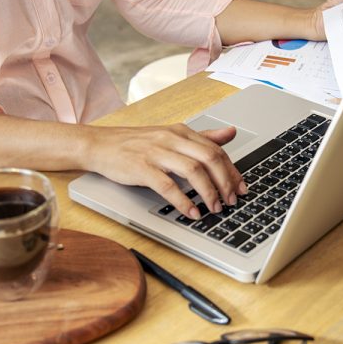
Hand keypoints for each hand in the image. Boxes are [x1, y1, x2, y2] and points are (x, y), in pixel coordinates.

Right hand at [83, 124, 245, 218]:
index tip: (241, 188)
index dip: (232, 170)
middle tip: (231, 201)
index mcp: (181, 132)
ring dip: (208, 192)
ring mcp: (157, 153)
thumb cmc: (136, 143)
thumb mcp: (171, 135)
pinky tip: (191, 211)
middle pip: (209, 158)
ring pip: (193, 170)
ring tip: (214, 208)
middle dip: (225, 182)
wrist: (100, 145)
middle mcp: (172, 139)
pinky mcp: (142, 168)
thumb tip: (231, 133)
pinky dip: (183, 200)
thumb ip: (202, 137)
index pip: (216, 149)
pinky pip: (168, 186)